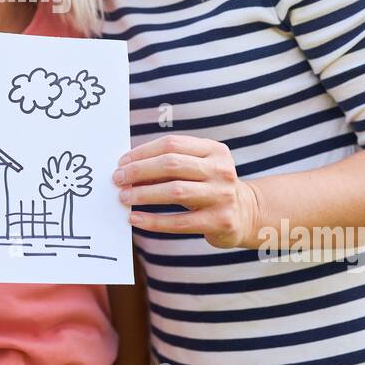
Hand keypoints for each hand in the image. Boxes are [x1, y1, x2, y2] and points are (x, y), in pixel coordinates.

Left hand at [113, 136, 261, 249]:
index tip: (122, 162)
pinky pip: (179, 221)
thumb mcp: (198, 168)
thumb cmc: (210, 187)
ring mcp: (222, 195)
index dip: (143, 152)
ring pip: (175, 191)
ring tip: (123, 197)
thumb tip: (128, 169)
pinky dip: (153, 220)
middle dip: (139, 171)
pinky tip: (135, 218)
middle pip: (171, 164)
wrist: (246, 214)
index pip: (172, 144)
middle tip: (118, 180)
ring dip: (143, 194)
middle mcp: (221, 170)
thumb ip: (170, 165)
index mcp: (214, 150)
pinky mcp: (220, 221)